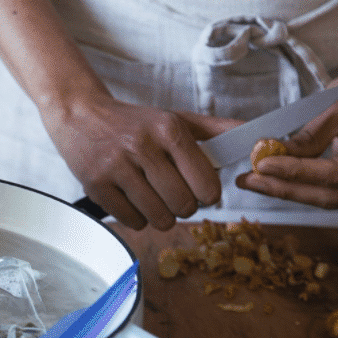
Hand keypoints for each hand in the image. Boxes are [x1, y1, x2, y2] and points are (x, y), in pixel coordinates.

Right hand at [40, 94, 236, 230]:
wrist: (80, 116)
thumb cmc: (133, 123)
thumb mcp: (174, 119)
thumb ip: (216, 131)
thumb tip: (257, 138)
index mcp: (168, 129)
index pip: (205, 182)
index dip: (209, 195)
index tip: (202, 192)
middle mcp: (142, 147)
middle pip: (183, 204)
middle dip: (185, 207)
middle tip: (175, 196)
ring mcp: (116, 168)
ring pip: (158, 217)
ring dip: (161, 216)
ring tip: (154, 199)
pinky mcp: (96, 186)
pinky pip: (132, 221)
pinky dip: (137, 218)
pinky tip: (133, 200)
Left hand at [235, 62, 337, 208]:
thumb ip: (310, 136)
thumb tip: (275, 153)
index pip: (334, 174)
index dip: (295, 172)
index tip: (263, 165)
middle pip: (328, 195)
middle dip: (284, 188)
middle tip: (250, 180)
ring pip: (327, 197)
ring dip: (288, 190)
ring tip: (255, 180)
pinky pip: (330, 190)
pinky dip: (301, 185)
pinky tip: (274, 179)